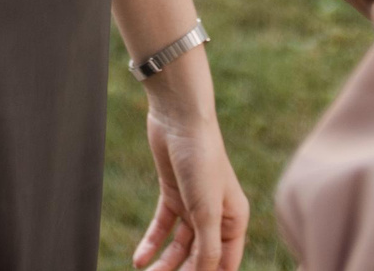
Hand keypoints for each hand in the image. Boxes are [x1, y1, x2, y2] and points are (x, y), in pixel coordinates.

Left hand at [134, 91, 249, 270]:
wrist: (179, 117)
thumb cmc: (201, 159)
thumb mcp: (206, 210)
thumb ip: (208, 248)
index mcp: (234, 220)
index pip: (225, 263)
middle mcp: (216, 215)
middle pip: (201, 257)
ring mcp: (193, 205)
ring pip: (179, 245)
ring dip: (164, 263)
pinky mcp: (172, 194)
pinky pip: (162, 227)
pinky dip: (151, 243)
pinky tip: (139, 260)